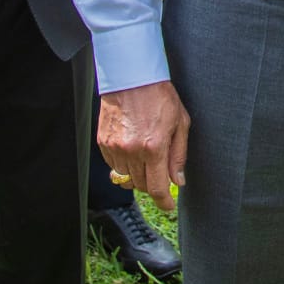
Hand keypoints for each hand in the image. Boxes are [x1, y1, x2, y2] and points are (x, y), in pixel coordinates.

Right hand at [98, 81, 189, 212]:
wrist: (131, 77)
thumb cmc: (160, 96)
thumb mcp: (180, 123)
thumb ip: (178, 155)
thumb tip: (178, 180)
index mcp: (154, 147)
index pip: (157, 187)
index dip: (164, 201)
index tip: (168, 206)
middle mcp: (132, 151)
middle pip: (141, 186)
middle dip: (153, 185)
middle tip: (161, 173)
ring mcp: (115, 148)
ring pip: (126, 179)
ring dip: (138, 176)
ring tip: (146, 158)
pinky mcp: (103, 142)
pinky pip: (113, 166)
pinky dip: (124, 166)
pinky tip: (133, 151)